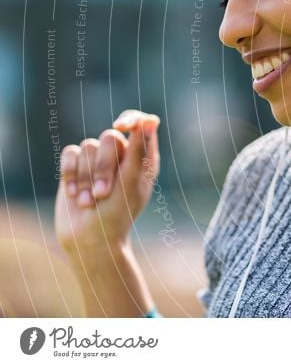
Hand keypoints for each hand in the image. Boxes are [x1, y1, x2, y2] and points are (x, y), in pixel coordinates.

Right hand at [55, 110, 160, 256]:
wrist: (89, 240)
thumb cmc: (117, 213)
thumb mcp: (130, 182)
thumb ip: (139, 150)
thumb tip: (150, 120)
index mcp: (143, 158)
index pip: (141, 123)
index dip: (131, 119)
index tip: (122, 127)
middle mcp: (121, 156)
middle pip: (109, 138)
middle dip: (103, 167)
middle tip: (102, 194)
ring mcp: (97, 160)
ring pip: (87, 147)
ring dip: (85, 177)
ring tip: (88, 202)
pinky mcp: (75, 167)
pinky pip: (70, 153)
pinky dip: (70, 174)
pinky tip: (72, 195)